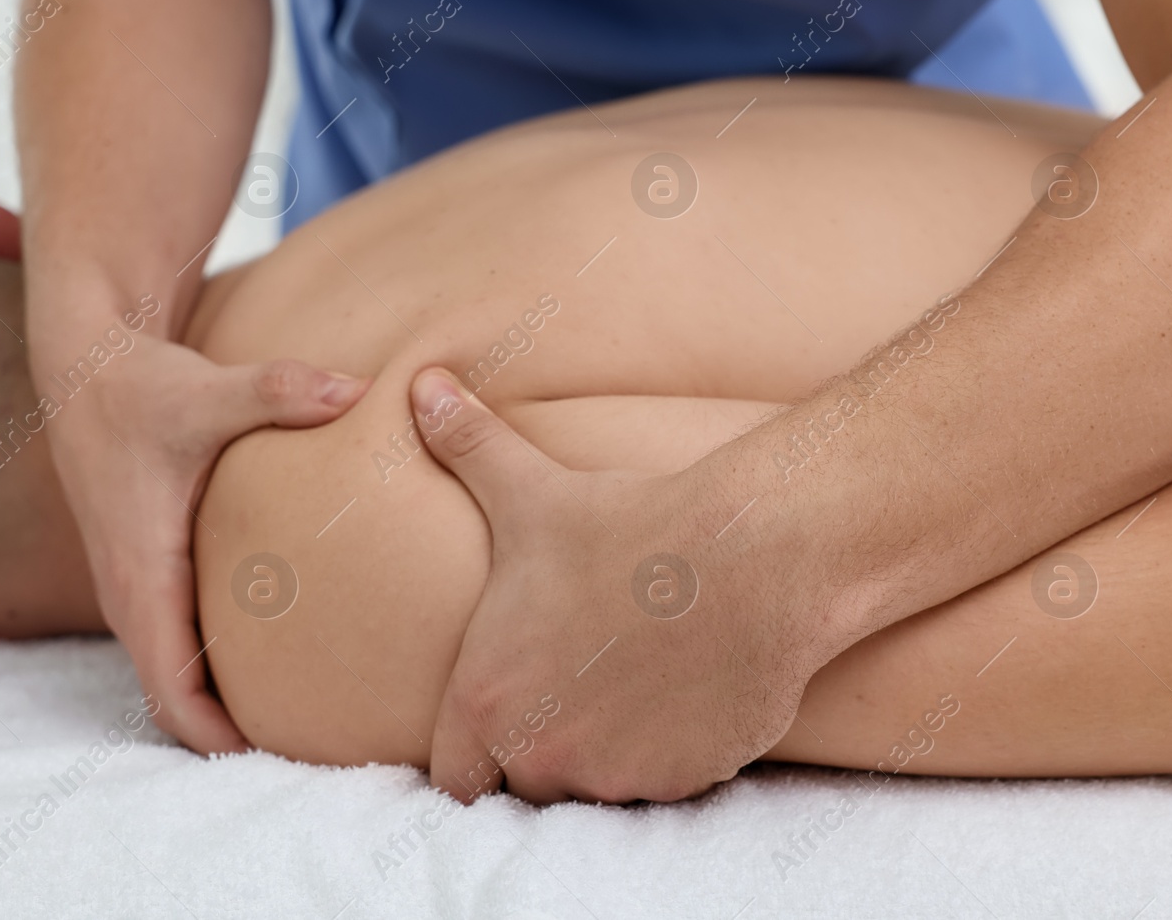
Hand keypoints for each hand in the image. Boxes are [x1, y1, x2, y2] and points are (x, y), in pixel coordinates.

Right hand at [47, 331, 367, 753]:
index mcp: (142, 572)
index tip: (272, 758)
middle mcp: (131, 591)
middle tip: (310, 750)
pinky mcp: (147, 568)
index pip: (169, 687)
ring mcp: (135, 584)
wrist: (84, 367)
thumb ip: (279, 391)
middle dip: (227, 734)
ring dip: (218, 703)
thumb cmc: (140, 386)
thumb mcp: (205, 390)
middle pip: (172, 696)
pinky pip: (175, 640)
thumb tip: (355, 390)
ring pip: (172, 671)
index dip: (213, 734)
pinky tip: (271, 658)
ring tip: (298, 719)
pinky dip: (211, 665)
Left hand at [412, 369, 841, 803]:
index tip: (505, 722)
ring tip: (635, 684)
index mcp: (486, 698)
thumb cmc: (630, 526)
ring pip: (598, 786)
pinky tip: (682, 694)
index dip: (476, 754)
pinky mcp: (683, 783)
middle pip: (528, 782)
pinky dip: (668, 756)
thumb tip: (421, 384)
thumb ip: (466, 447)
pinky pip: (664, 786)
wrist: (750, 558)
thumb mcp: (532, 491)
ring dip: (607, 754)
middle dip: (547, 746)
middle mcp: (540, 751)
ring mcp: (613, 776)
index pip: (453, 780)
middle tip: (581, 690)